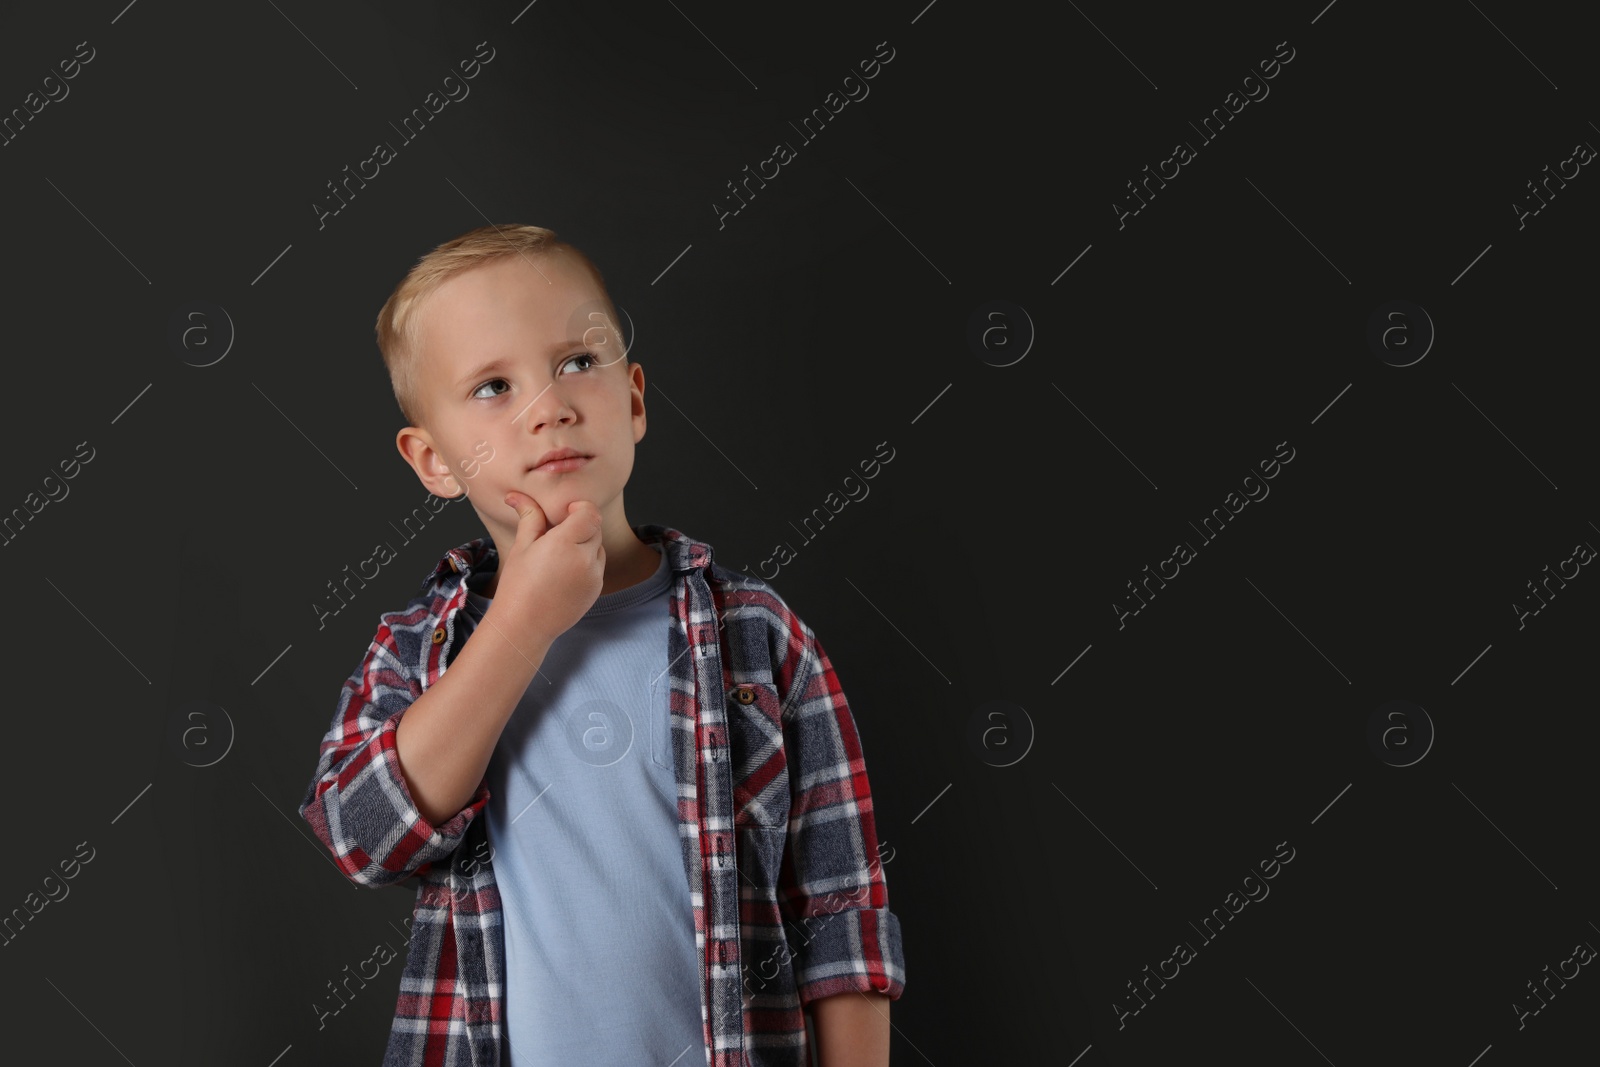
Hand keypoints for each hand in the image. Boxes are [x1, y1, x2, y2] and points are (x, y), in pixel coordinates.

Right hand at [492, 492, 605, 647]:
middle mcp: (585, 559)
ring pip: (598, 547)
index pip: (590, 512)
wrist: (525, 625)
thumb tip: (518, 495)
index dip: (579, 508)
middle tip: (556, 537)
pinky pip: (598, 567)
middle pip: (595, 528)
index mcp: (566, 543)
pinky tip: (563, 575)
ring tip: (558, 559)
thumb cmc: (518, 585)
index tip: (564, 514)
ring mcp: (594, 576)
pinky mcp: (596, 589)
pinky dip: (586, 564)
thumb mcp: (522, 547)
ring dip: (584, 545)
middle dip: (580, 526)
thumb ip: (530, 517)